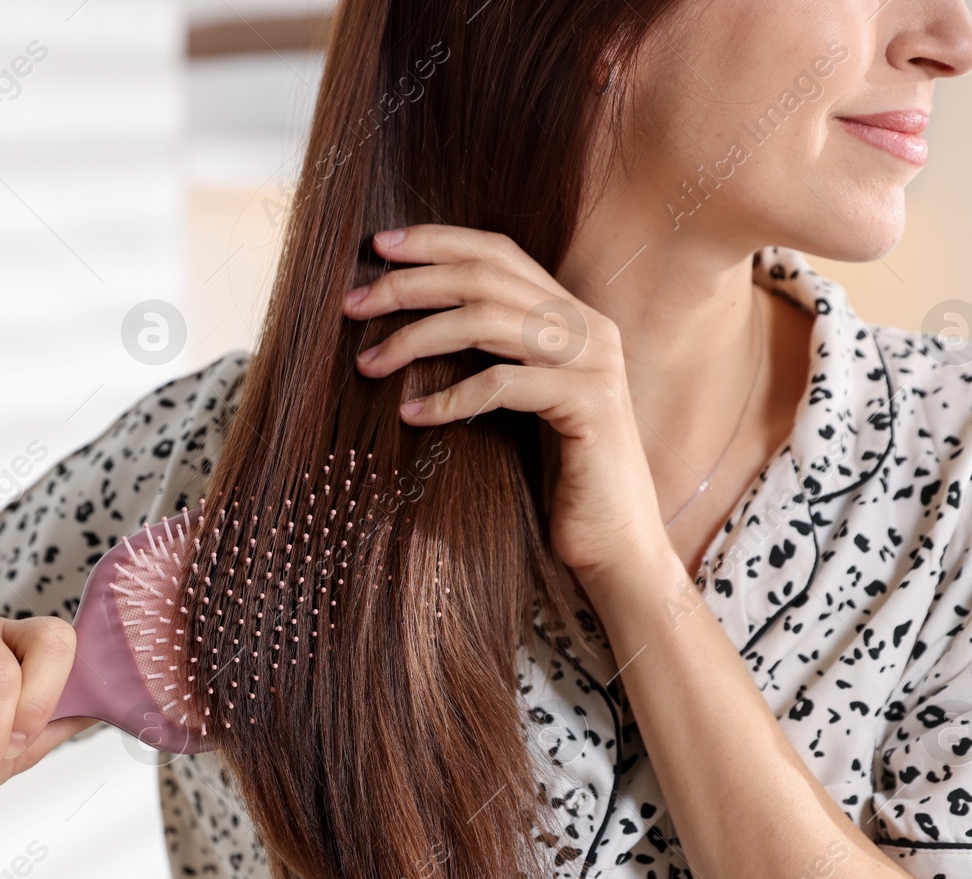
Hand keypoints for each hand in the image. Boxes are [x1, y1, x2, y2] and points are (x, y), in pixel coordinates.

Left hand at [344, 224, 665, 574]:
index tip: (378, 247)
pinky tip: (410, 415)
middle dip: (410, 285)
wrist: (617, 543)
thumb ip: (495, 355)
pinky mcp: (590, 407)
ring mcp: (595, 364)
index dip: (437, 242)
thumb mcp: (524, 402)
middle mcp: (590, 327)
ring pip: (487, 323)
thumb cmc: (559, 478)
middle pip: (484, 278)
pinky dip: (449, 397)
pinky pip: (503, 385)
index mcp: (573, 315)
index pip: (499, 252)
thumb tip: (415, 325)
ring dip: (416, 338)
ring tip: (369, 362)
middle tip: (353, 306)